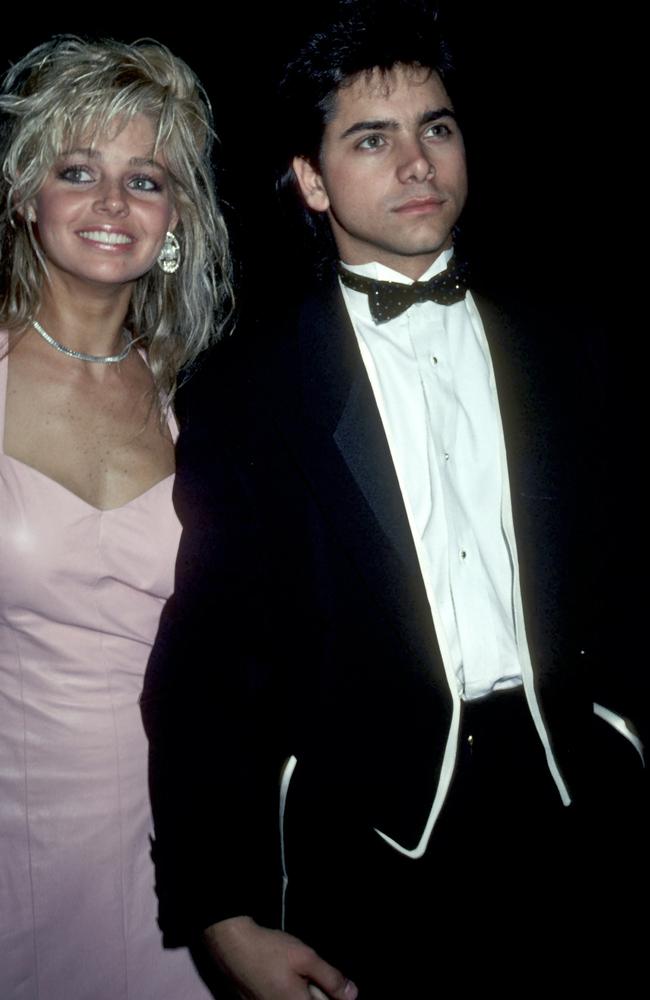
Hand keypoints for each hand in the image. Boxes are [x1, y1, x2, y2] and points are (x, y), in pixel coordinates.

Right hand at [203, 916, 358, 999]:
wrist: (231, 944)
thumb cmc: (268, 950)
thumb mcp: (306, 958)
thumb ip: (331, 978)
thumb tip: (352, 995)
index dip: (332, 996)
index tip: (330, 985)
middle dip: (316, 993)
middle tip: (307, 975)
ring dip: (300, 992)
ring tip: (291, 974)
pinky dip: (284, 992)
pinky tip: (278, 976)